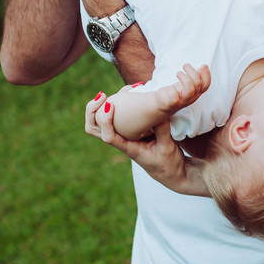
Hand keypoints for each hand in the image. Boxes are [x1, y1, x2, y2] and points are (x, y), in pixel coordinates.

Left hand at [85, 90, 207, 195]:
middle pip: (94, 129)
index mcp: (130, 149)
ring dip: (99, 107)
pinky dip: (115, 104)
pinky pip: (114, 117)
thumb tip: (157, 113)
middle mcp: (122, 142)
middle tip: (103, 96)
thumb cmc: (169, 163)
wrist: (171, 172)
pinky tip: (127, 91)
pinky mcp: (130, 130)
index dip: (105, 121)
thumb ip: (162, 131)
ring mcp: (124, 136)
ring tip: (107, 93)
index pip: (109, 137)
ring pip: (99, 123)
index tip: (109, 105)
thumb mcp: (168, 148)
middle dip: (92, 111)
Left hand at [152, 64, 210, 116]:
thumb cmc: (175, 93)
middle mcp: (191, 97)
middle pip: (198, 84)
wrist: (163, 104)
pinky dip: (173, 91)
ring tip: (178, 73)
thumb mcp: (187, 84)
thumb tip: (203, 67)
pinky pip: (175, 98)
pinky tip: (171, 87)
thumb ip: (195, 76)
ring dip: (184, 78)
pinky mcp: (172, 103)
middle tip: (185, 66)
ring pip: (189, 90)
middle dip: (192, 72)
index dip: (206, 75)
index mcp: (196, 92)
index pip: (206, 85)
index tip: (203, 66)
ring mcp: (182, 101)